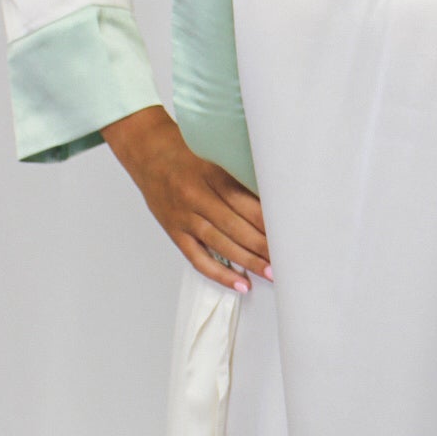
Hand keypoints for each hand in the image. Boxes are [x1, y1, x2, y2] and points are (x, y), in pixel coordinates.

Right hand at [101, 105, 270, 290]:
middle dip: (264, 245)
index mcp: (211, 174)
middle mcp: (196, 196)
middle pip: (236, 226)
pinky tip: (241, 284)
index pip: (246, 203)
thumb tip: (272, 201)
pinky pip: (198, 259)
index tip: (290, 232)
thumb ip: (239, 175)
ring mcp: (184, 216)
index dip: (269, 221)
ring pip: (221, 244)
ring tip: (271, 273)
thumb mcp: (216, 154)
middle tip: (288, 258)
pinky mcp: (175, 232)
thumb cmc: (187, 151)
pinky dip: (220, 274)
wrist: (147, 152)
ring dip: (249, 261)